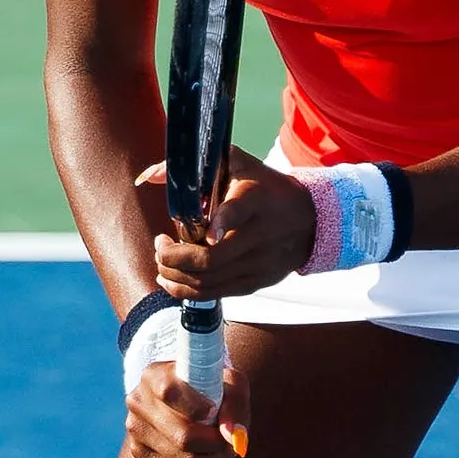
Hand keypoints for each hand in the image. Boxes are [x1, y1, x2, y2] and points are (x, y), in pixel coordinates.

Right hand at [123, 358, 250, 457]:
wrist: (185, 397)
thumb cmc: (212, 387)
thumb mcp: (229, 382)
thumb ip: (235, 401)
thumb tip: (232, 436)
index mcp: (154, 376)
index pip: (169, 392)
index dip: (195, 406)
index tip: (215, 411)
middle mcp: (139, 402)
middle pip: (181, 436)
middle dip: (216, 446)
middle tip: (234, 445)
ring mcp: (136, 430)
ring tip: (230, 455)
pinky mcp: (140, 452)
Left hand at [135, 147, 315, 300]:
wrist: (309, 220)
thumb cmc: (265, 188)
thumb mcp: (237, 163)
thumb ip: (194, 167)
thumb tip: (149, 177)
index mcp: (256, 198)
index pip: (238, 211)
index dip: (221, 223)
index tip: (205, 233)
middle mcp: (259, 235)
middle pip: (212, 258)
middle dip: (174, 256)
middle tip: (159, 245)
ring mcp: (258, 263)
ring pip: (208, 281)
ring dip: (175, 274)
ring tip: (162, 260)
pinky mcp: (255, 282)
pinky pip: (214, 293)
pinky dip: (186, 290)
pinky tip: (170, 279)